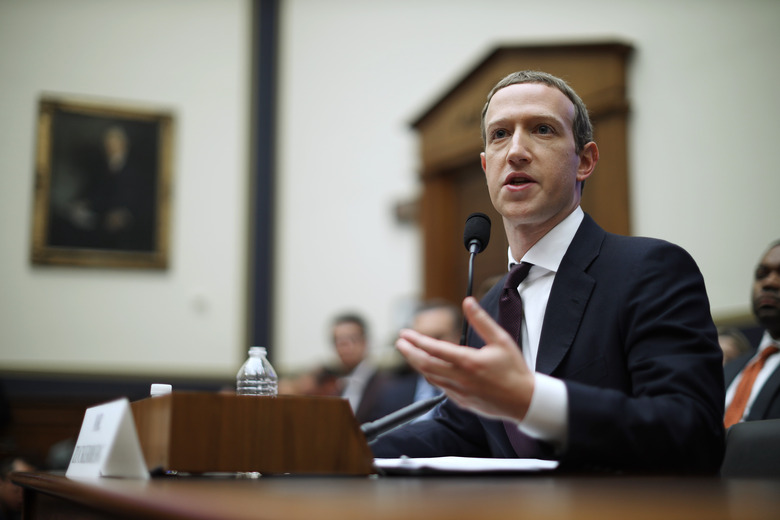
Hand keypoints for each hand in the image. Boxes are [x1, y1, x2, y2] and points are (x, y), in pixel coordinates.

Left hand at [396, 296, 534, 422]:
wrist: (525, 401)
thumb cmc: (515, 370)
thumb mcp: (501, 340)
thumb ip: (481, 321)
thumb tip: (468, 302)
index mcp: (469, 362)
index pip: (435, 349)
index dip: (417, 340)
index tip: (405, 333)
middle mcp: (461, 378)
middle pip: (425, 365)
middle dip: (409, 353)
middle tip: (399, 343)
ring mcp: (460, 392)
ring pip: (430, 378)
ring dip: (418, 365)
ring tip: (410, 353)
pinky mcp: (462, 401)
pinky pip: (440, 387)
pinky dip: (431, 376)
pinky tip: (429, 369)